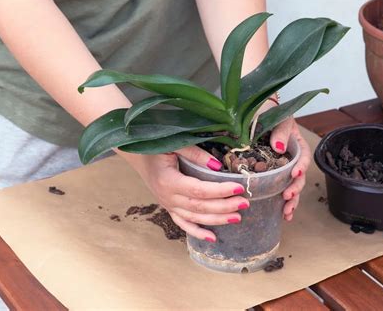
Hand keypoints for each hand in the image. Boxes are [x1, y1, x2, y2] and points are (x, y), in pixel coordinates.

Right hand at [120, 148, 248, 242]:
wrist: (137, 156)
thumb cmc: (156, 147)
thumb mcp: (174, 145)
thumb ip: (195, 154)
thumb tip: (217, 166)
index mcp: (168, 181)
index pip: (199, 190)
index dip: (219, 191)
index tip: (239, 187)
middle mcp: (168, 197)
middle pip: (199, 207)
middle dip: (224, 207)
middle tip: (245, 203)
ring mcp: (168, 205)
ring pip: (194, 218)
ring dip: (217, 220)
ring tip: (237, 217)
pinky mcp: (169, 208)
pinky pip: (183, 224)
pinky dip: (197, 232)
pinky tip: (212, 238)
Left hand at [260, 99, 311, 221]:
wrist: (254, 113)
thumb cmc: (268, 112)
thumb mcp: (278, 117)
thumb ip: (280, 131)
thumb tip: (278, 146)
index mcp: (295, 145)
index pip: (303, 157)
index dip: (301, 166)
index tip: (295, 173)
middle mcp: (290, 159)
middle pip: (298, 177)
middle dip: (295, 189)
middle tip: (287, 197)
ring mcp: (280, 168)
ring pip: (289, 187)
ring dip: (291, 201)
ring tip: (287, 213)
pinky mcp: (268, 175)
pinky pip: (276, 189)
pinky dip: (278, 203)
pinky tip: (280, 215)